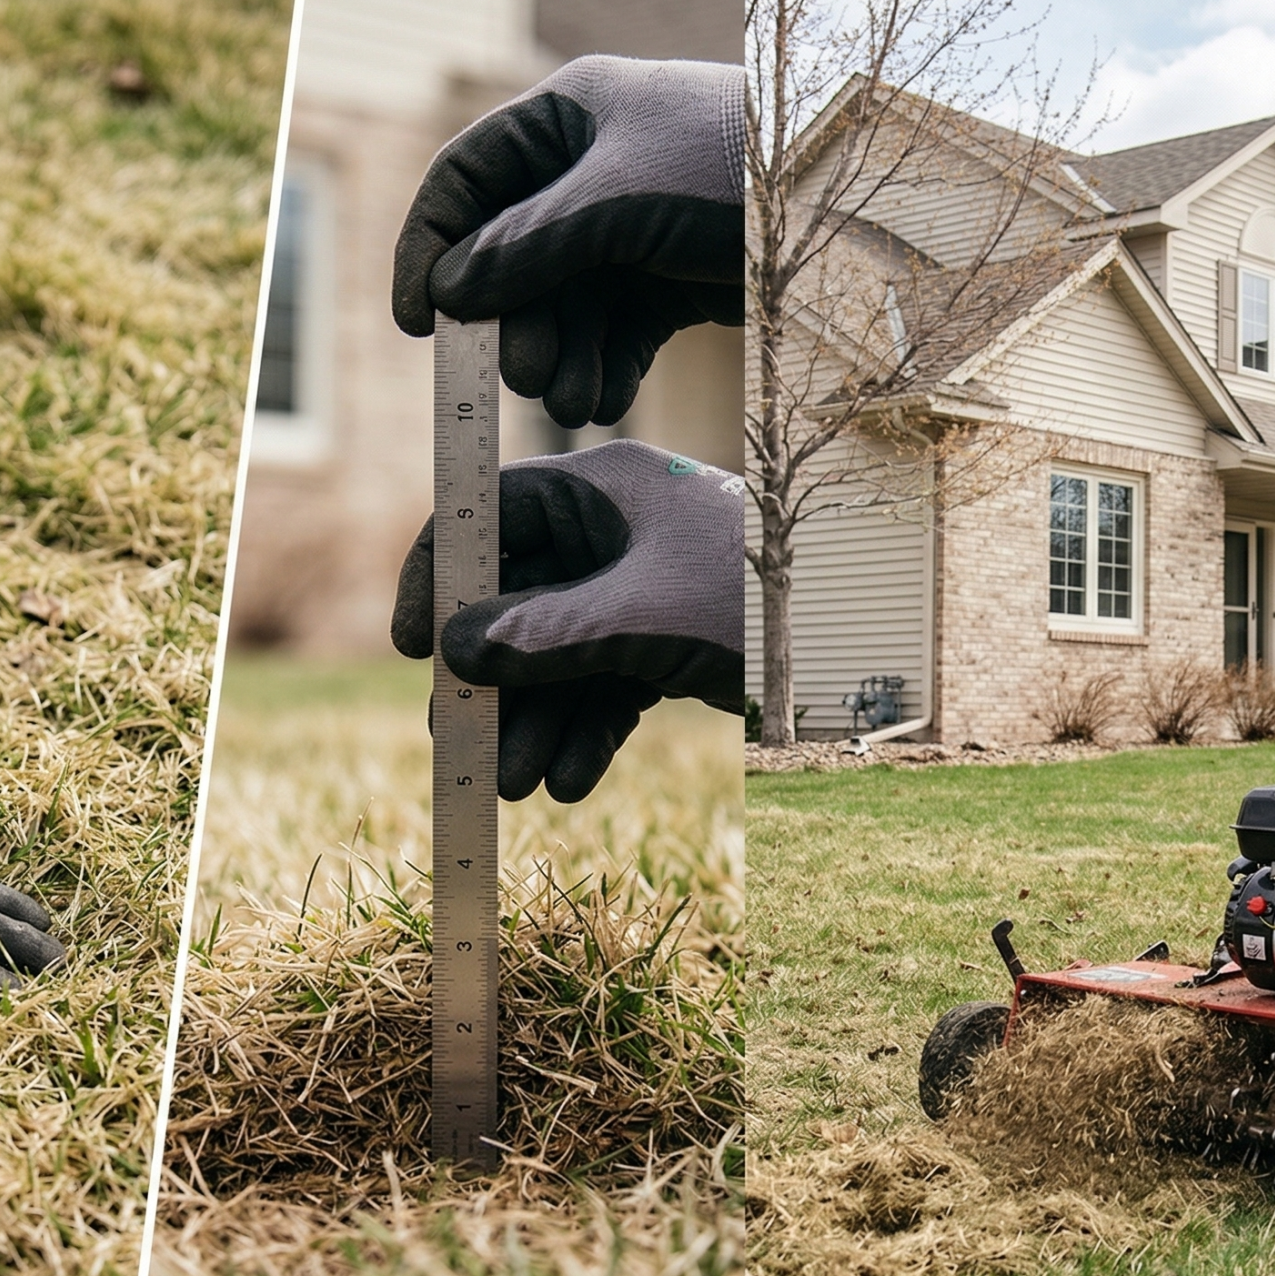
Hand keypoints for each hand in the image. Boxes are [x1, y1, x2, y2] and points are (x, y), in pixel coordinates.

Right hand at [391, 56, 745, 428]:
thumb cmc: (736, 172)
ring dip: (560, 358)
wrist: (850, 209)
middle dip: (514, 321)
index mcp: (568, 118)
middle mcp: (591, 171)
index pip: (467, 180)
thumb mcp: (623, 201)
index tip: (418, 323)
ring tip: (572, 402)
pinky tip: (602, 402)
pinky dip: (602, 369)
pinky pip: (612, 332)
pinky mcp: (669, 280)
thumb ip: (530, 243)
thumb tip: (452, 288)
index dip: (432, 247)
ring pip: (563, 305)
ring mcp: (630, 229)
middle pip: (511, 256)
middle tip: (524, 376)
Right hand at [392, 439, 744, 801]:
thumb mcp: (642, 618)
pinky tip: (571, 783)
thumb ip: (546, 634)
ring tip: (518, 787)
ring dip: (536, 720)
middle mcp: (612, 531)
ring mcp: (638, 585)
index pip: (491, 516)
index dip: (443, 577)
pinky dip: (587, 729)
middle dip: (493, 679)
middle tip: (464, 747)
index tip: (415, 646)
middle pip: (519, 600)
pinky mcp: (666, 635)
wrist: (859, 630)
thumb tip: (455, 652)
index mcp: (601, 489)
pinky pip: (605, 682)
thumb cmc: (753, 596)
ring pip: (560, 653)